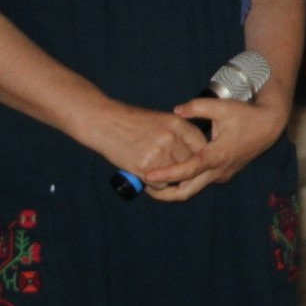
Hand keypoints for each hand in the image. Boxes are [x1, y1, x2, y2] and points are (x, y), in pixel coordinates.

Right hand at [90, 102, 206, 179]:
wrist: (104, 122)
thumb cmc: (132, 122)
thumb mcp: (162, 120)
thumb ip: (180, 136)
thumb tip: (197, 157)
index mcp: (178, 123)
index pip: (201, 146)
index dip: (198, 157)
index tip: (192, 163)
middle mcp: (172, 138)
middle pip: (191, 163)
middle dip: (184, 170)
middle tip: (172, 171)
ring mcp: (159, 153)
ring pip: (177, 176)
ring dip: (169, 178)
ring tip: (155, 171)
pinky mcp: (145, 167)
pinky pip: (160, 185)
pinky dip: (154, 185)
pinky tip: (144, 174)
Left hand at [141, 97, 286, 201]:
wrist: (269, 126)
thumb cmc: (245, 115)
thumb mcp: (221, 107)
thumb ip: (196, 107)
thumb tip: (176, 109)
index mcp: (216, 155)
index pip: (187, 170)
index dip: (166, 173)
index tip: (147, 175)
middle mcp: (218, 170)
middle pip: (187, 191)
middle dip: (165, 193)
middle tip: (145, 186)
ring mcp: (222, 175)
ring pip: (193, 189)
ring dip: (174, 188)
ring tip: (154, 182)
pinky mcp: (223, 173)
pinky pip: (200, 183)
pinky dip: (185, 182)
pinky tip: (172, 173)